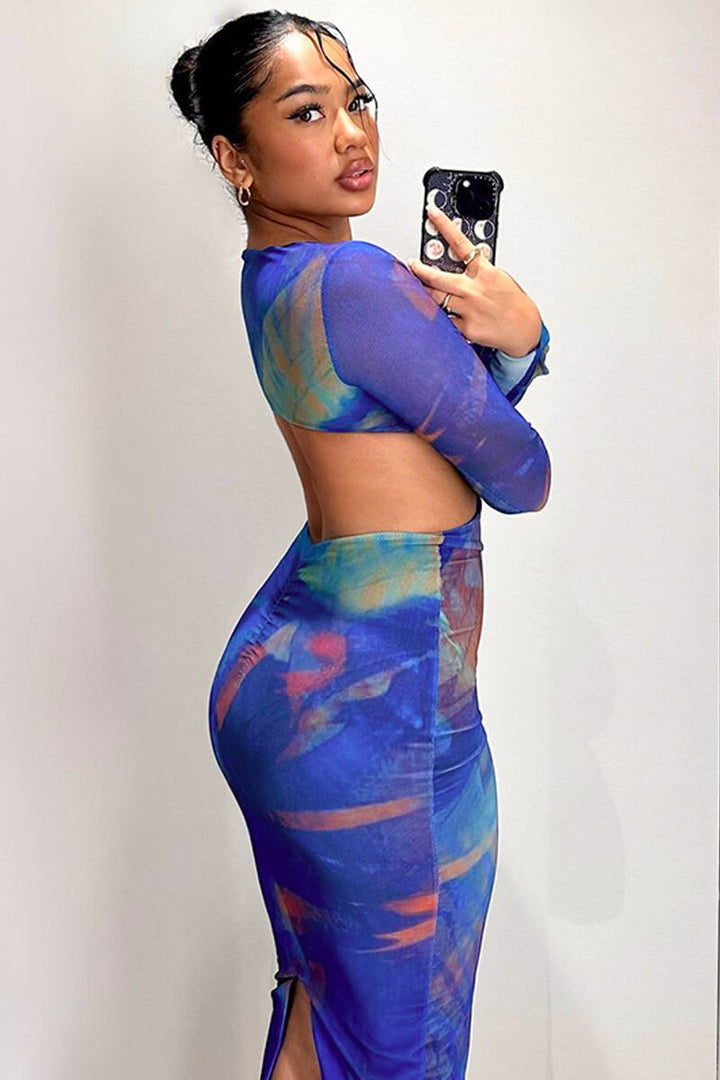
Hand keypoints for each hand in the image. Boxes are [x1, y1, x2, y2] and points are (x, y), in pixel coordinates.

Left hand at [407, 203, 541, 355]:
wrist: (524, 329)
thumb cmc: (513, 302)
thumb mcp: (498, 277)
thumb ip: (477, 270)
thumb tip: (458, 265)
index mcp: (484, 272)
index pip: (460, 243)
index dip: (444, 225)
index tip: (432, 213)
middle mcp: (473, 289)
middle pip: (436, 276)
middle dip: (419, 269)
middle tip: (412, 265)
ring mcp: (468, 309)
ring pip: (435, 298)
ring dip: (423, 291)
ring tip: (418, 287)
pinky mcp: (466, 327)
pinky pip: (445, 319)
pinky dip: (439, 315)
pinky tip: (435, 313)